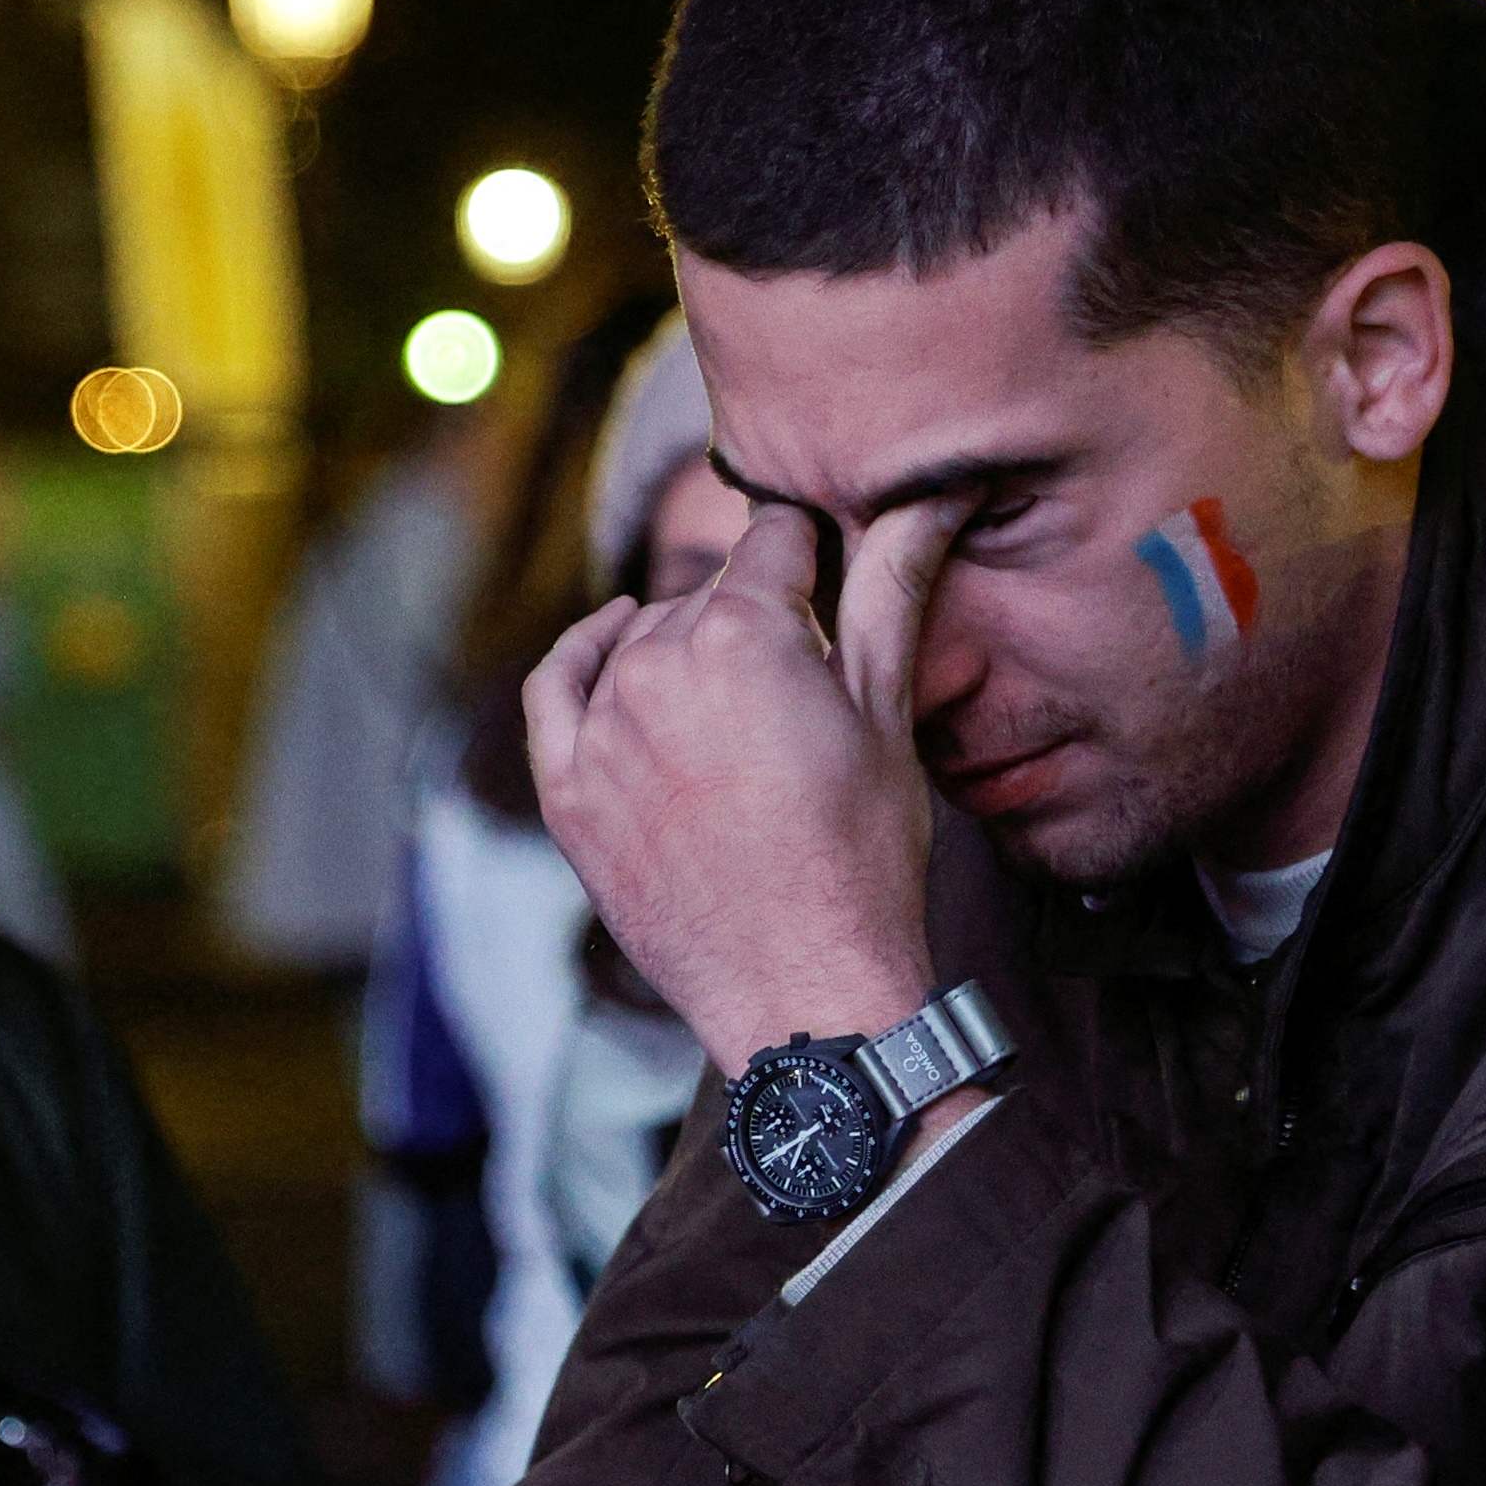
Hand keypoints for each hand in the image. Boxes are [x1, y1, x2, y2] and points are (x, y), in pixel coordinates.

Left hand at [525, 493, 964, 1080]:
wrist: (803, 988)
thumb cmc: (862, 858)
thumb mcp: (888, 714)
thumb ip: (890, 592)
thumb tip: (930, 497)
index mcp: (740, 633)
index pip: (774, 541)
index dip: (812, 551)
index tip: (830, 565)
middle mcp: (654, 665)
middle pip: (708, 595)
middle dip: (755, 615)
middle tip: (802, 674)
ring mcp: (602, 729)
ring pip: (642, 641)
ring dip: (686, 647)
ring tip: (742, 700)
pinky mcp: (568, 790)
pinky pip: (555, 689)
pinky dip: (583, 654)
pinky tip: (616, 638)